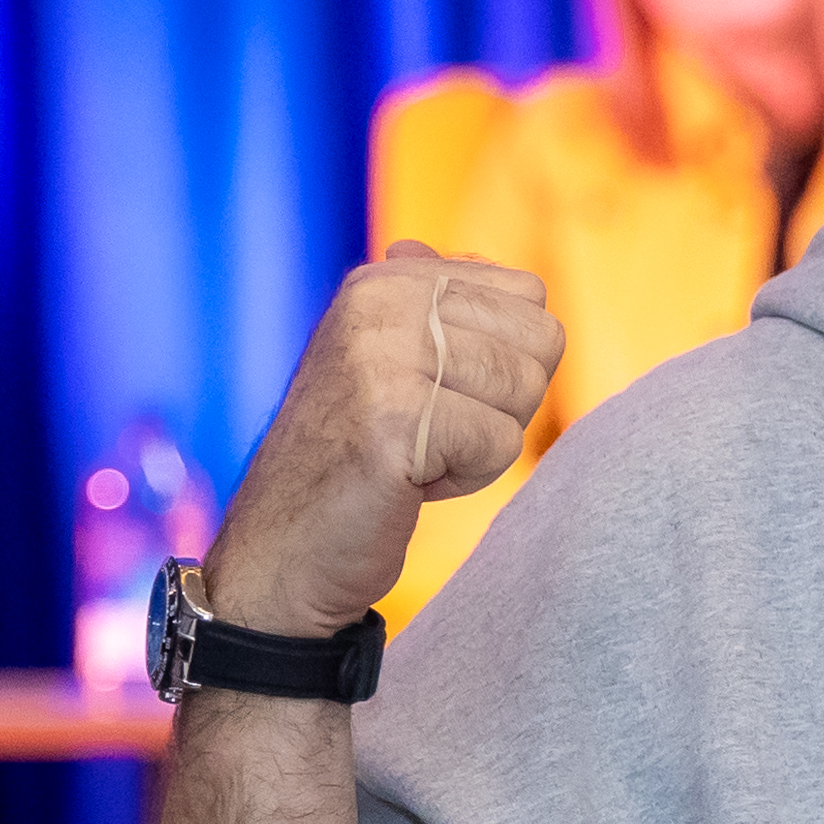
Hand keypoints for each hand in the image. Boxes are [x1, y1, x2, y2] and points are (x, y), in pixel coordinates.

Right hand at [201, 243, 561, 638]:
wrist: (283, 548)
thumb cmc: (351, 463)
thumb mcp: (388, 365)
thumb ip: (441, 313)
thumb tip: (500, 275)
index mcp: (384, 280)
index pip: (528, 295)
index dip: (506, 363)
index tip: (438, 398)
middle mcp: (380, 300)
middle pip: (541, 339)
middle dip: (505, 402)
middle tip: (433, 434)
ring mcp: (383, 354)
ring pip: (526, 388)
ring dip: (484, 443)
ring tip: (417, 456)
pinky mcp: (396, 416)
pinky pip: (501, 442)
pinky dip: (468, 478)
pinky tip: (409, 483)